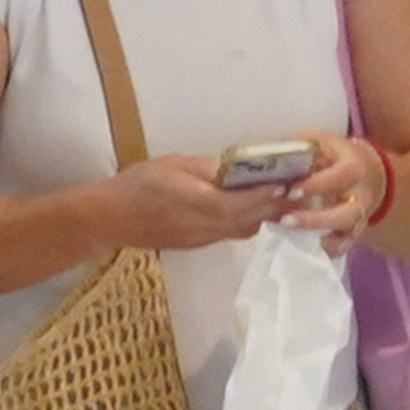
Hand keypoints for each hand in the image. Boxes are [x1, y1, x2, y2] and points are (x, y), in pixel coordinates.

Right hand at [90, 155, 282, 252]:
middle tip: (300, 193)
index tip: (288, 185)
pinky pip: (230, 234)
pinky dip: (248, 223)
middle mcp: (205, 227)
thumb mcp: (173, 165)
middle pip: (248, 221)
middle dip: (275, 208)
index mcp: (197, 204)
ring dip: (264, 218)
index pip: (241, 203)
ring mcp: (202, 239)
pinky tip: (257, 211)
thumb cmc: (138, 184)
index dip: (266, 196)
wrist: (109, 218)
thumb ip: (206, 169)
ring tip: (285, 201)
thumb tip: (237, 170)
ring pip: (243, 230)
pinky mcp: (198, 244)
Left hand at [270, 131, 386, 256]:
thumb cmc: (336, 154)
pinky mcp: (355, 231)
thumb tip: (268, 154)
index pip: (341, 176)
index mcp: (354, 166)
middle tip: (286, 221)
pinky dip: (328, 249)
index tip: (291, 191)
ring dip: (321, 239)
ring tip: (294, 238)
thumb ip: (299, 146)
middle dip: (316, 220)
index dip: (317, 185)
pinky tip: (307, 248)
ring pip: (347, 233)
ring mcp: (360, 216)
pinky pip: (345, 245)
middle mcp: (361, 194)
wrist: (368, 171)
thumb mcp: (320, 140)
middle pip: (347, 213)